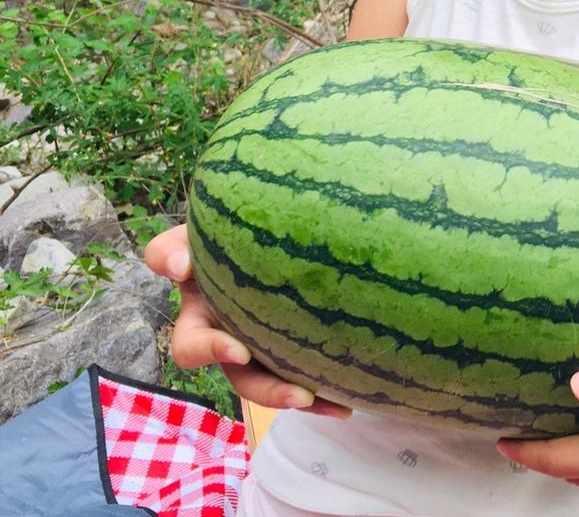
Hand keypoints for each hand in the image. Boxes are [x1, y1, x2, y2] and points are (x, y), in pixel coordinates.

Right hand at [144, 223, 348, 417]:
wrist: (257, 229)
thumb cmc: (216, 235)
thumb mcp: (187, 239)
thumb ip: (170, 250)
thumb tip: (180, 266)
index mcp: (201, 321)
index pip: (192, 347)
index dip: (212, 352)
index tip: (242, 350)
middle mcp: (231, 341)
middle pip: (244, 380)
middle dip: (270, 392)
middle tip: (301, 395)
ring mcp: (263, 345)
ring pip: (279, 383)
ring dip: (305, 397)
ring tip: (340, 406)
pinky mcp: (292, 344)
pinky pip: (306, 371)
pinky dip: (328, 385)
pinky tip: (352, 396)